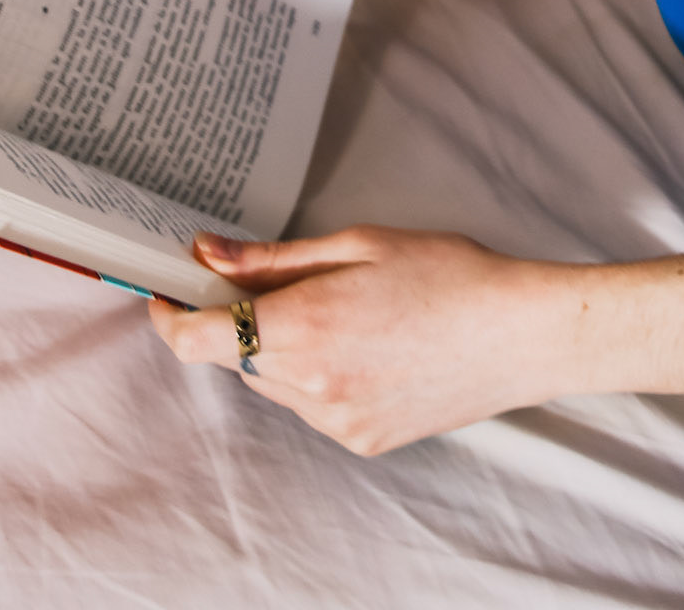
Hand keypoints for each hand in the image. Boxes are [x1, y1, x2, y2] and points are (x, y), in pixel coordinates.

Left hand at [149, 226, 573, 454]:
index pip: (197, 340)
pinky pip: (312, 407)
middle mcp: (309, 385)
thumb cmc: (448, 274)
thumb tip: (208, 253)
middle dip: (238, 321)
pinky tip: (368, 345)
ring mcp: (334, 421)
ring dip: (281, 350)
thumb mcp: (359, 244)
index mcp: (304, 327)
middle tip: (276, 282)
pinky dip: (318, 376)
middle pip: (234, 358)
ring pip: (273, 383)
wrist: (519, 333)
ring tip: (344, 311)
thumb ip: (274, 259)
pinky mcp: (360, 440)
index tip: (164, 293)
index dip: (168, 316)